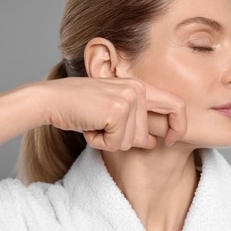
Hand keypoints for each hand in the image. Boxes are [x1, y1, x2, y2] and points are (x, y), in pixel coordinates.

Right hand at [43, 77, 186, 150]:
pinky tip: (89, 127)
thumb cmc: (80, 106)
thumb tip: (154, 142)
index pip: (176, 105)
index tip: (169, 140)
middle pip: (145, 135)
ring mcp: (129, 99)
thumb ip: (135, 122)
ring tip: (94, 123)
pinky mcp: (117, 111)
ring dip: (109, 141)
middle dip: (122, 139)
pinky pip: (115, 144)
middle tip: (101, 124)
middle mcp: (138, 90)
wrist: (51, 99)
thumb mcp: (114, 110)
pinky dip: (99, 142)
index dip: (179, 126)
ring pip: (130, 142)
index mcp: (140, 87)